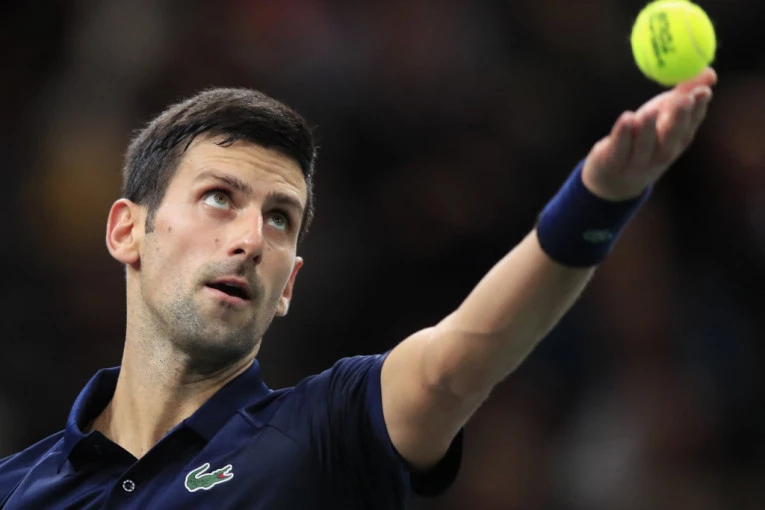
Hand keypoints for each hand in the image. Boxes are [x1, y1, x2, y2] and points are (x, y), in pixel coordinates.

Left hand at [582, 67, 717, 200]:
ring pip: (644, 146)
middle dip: (679, 119)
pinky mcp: (612, 164)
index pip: (690, 126)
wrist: (613, 179)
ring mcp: (636, 162)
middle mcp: (660, 155)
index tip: (703, 91)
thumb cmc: (643, 138)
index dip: (698, 109)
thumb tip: (710, 71)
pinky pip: (619, 149)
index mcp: (675, 142)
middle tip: (684, 99)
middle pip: (671, 139)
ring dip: (648, 128)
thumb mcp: (662, 114)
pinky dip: (622, 135)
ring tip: (650, 111)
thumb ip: (684, 93)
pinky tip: (626, 118)